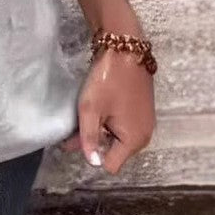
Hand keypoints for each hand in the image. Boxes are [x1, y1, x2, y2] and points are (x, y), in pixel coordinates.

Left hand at [61, 43, 155, 173]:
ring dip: (99, 131)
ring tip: (80, 117)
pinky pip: (122, 125)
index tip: (77, 138)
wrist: (126, 49)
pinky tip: (96, 108)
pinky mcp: (141, 110)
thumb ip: (89, 138)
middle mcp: (143, 136)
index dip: (92, 154)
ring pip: (116, 137)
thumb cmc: (107, 80)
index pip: (110, 164)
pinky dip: (108, 121)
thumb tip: (92, 163)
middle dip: (93, 143)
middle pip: (114, 151)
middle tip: (71, 129)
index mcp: (134, 140)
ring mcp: (144, 122)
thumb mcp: (91, 109)